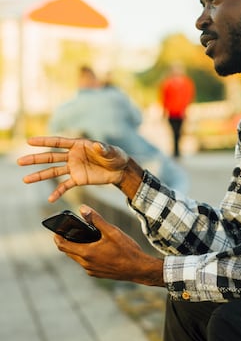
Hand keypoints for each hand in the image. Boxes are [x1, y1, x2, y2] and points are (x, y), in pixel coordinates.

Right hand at [17, 136, 141, 201]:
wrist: (120, 170)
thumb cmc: (115, 156)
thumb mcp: (111, 151)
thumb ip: (103, 149)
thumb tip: (98, 145)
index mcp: (78, 145)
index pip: (58, 142)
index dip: (44, 141)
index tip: (30, 141)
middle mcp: (73, 156)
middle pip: (51, 157)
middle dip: (35, 159)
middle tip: (20, 161)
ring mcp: (74, 168)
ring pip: (54, 172)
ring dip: (40, 175)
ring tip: (25, 180)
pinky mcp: (78, 179)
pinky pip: (65, 186)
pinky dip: (58, 192)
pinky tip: (50, 199)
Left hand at [54, 205, 164, 285]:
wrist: (139, 269)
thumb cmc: (127, 250)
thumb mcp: (112, 231)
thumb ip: (96, 219)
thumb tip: (83, 208)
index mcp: (87, 253)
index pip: (62, 245)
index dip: (57, 236)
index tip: (56, 229)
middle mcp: (86, 264)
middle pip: (68, 252)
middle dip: (66, 241)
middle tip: (70, 230)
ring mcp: (92, 270)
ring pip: (77, 258)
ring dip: (77, 248)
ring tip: (84, 237)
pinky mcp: (98, 274)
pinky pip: (86, 263)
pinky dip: (86, 254)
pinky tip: (97, 248)